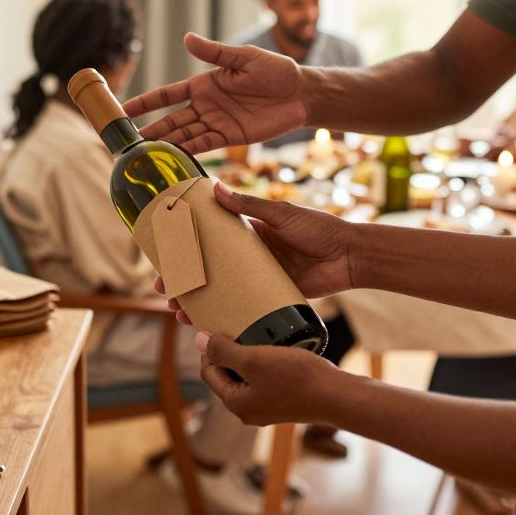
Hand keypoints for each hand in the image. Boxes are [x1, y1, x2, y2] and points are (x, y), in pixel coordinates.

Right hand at [122, 33, 306, 151]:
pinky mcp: (230, 138)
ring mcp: (216, 123)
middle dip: (151, 130)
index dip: (146, 102)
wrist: (300, 94)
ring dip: (166, 145)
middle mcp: (205, 105)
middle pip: (171, 120)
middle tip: (128, 143)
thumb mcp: (244, 58)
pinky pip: (204, 146)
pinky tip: (172, 160)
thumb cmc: (275, 70)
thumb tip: (187, 38)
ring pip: (184, 136)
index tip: (124, 110)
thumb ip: (215, 53)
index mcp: (204, 84)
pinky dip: (188, 153)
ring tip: (144, 156)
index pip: (167, 94)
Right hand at [151, 182, 354, 325]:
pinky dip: (226, 318)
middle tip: (165, 289)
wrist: (350, 256)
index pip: (209, 240)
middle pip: (209, 270)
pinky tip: (209, 326)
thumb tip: (215, 188)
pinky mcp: (272, 299)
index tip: (165, 255)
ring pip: (221, 293)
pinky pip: (244, 309)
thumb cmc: (319, 228)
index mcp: (249, 234)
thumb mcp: (282, 214)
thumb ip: (250, 204)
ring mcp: (259, 280)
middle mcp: (250, 258)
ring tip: (179, 312)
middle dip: (184, 281)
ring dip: (199, 302)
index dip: (186, 248)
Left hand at [196, 332, 339, 425]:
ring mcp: (266, 408)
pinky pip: (263, 381)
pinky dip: (263, 364)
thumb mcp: (253, 360)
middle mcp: (248, 410)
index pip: (208, 372)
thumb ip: (223, 351)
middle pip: (225, 376)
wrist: (336, 396)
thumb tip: (199, 341)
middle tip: (238, 329)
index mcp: (235, 403)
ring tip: (256, 336)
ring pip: (245, 377)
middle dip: (228, 353)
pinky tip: (274, 349)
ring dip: (247, 357)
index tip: (222, 328)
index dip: (210, 349)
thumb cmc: (295, 378)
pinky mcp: (283, 402)